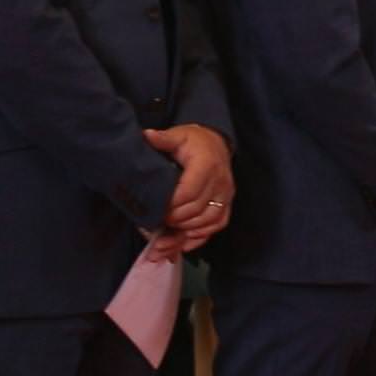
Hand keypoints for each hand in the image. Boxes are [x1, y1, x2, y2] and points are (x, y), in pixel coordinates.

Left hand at [144, 125, 235, 258]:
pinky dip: (201, 236)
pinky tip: (184, 240)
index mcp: (207, 164)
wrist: (216, 143)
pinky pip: (217, 225)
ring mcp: (226, 194)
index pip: (188, 192)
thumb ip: (163, 138)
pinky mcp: (228, 204)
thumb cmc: (194, 141)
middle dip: (174, 220)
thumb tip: (147, 135)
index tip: (154, 208)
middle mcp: (220, 181)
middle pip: (196, 210)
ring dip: (185, 230)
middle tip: (156, 222)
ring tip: (165, 234)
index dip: (170, 205)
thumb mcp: (178, 135)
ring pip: (207, 221)